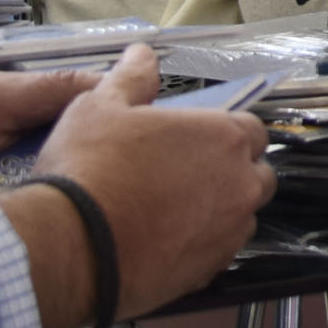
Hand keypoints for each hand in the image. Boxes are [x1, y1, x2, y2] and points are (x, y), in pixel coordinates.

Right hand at [28, 43, 275, 319]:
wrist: (72, 247)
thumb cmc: (89, 169)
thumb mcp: (99, 106)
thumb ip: (131, 78)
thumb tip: (142, 55)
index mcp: (223, 138)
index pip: (251, 129)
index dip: (223, 132)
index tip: (194, 140)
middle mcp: (239, 185)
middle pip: (255, 174)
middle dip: (230, 173)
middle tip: (183, 175)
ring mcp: (228, 233)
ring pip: (239, 217)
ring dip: (217, 211)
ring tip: (170, 210)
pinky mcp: (208, 273)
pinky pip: (216, 253)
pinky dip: (198, 246)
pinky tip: (162, 241)